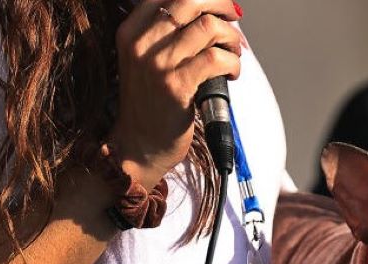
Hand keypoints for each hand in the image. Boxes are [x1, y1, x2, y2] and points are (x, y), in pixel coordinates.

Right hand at [110, 0, 242, 187]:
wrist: (139, 144)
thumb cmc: (153, 103)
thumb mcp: (149, 60)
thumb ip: (172, 36)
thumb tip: (214, 15)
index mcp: (132, 30)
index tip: (221, 8)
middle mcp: (141, 43)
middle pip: (188, 0)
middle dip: (221, 5)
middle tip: (234, 20)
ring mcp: (157, 64)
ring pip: (207, 27)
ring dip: (231, 38)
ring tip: (234, 53)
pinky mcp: (176, 86)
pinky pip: (215, 59)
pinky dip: (233, 63)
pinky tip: (232, 73)